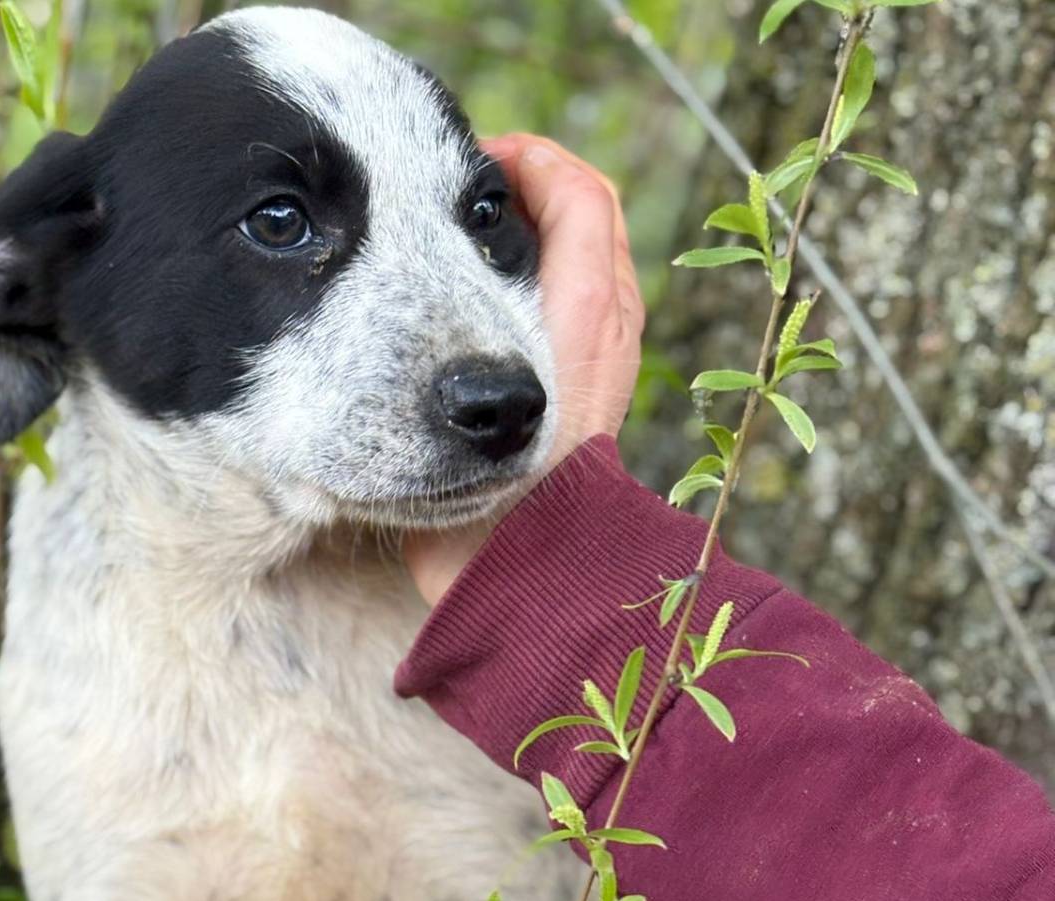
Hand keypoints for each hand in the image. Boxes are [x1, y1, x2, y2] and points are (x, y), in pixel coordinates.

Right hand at [404, 135, 644, 605]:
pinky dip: (534, 280)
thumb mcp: (518, 369)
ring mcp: (601, 358)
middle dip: (532, 188)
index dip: (531, 160)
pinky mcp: (582, 390)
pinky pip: (568, 305)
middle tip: (463, 194)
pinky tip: (479, 303)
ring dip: (533, 232)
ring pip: (580, 259)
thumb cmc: (517, 477)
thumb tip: (494, 219)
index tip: (470, 164)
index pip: (581, 192)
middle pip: (586, 217)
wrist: (531, 567)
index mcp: (594, 306)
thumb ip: (517, 296)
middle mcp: (609, 324)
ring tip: (467, 239)